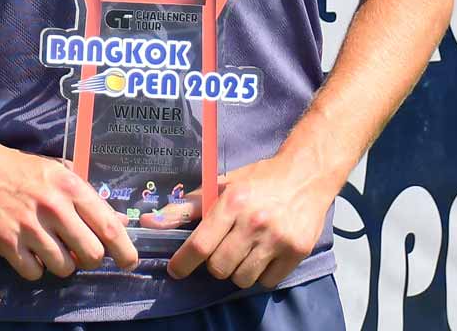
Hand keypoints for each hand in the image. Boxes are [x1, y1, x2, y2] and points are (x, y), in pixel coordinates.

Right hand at [0, 141, 139, 280]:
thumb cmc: (22, 170)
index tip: (128, 261)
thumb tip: (119, 221)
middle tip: (82, 253)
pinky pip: (34, 273)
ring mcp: (29, 227)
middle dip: (91, 259)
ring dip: (62, 264)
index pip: (108, 227)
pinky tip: (30, 252)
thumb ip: (90, 198)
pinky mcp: (6, 243)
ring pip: (64, 267)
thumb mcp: (60, 173)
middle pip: (91, 254)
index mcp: (70, 188)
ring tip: (51, 248)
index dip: (124, 250)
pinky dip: (35, 268)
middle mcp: (53, 208)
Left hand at [166, 153, 335, 288]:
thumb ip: (185, 208)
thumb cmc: (259, 181)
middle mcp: (255, 222)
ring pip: (242, 278)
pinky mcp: (297, 251)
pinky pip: (267, 281)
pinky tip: (264, 255)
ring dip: (238, 270)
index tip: (176, 270)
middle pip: (219, 268)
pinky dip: (262, 274)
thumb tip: (150, 223)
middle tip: (223, 249)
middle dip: (215, 264)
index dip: (183, 263)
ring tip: (245, 251)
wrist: (306, 175)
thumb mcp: (221, 187)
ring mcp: (278, 239)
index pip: (200, 245)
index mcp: (232, 203)